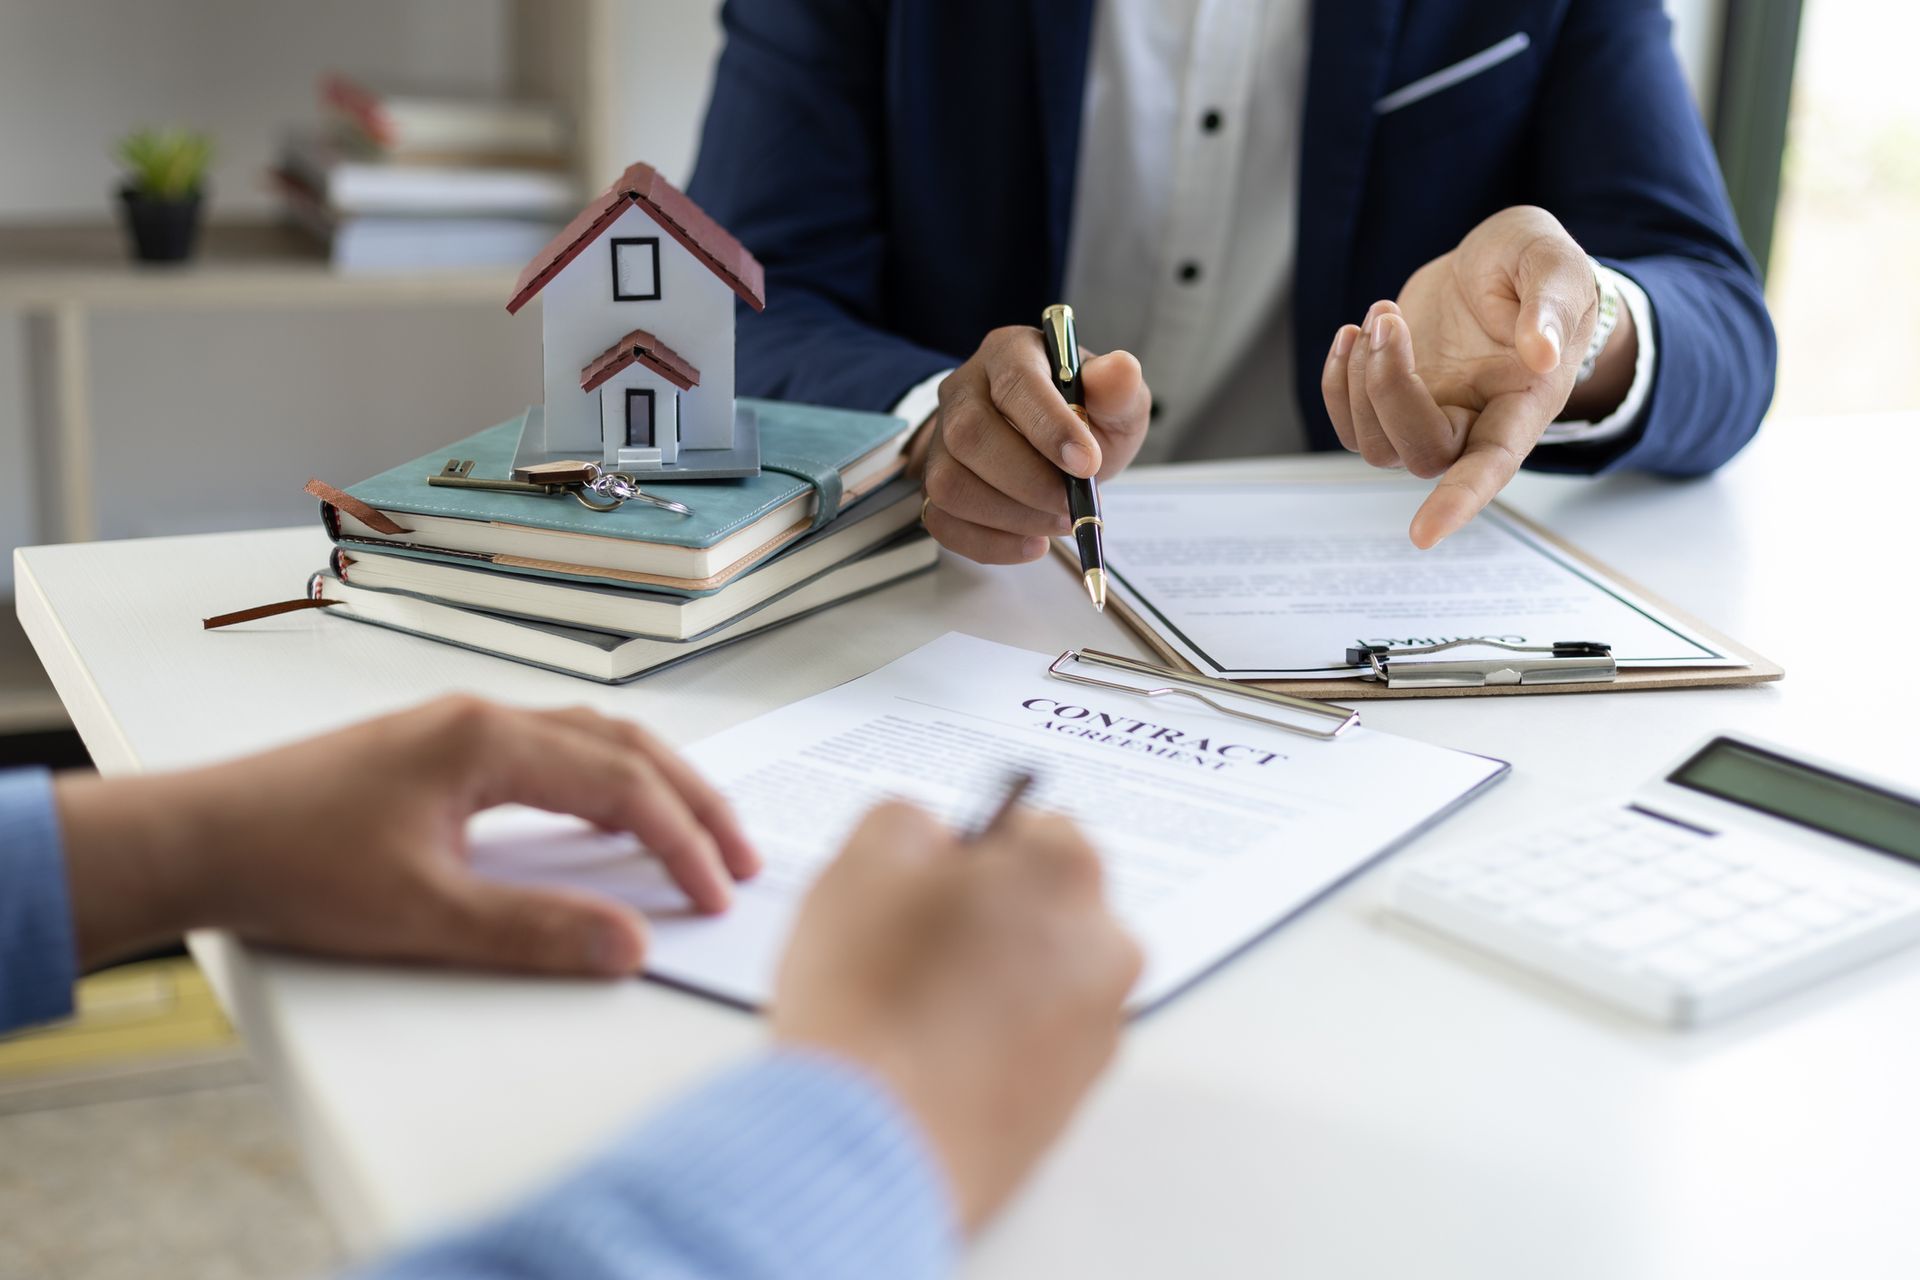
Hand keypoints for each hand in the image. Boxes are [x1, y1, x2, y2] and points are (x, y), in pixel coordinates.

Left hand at [53, 697, 758, 974]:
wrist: (198, 838)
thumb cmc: (292, 864)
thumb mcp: (423, 914)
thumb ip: (535, 930)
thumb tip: (630, 944)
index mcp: (487, 742)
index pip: (620, 786)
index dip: (680, 843)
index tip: (717, 893)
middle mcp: (483, 719)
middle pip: (623, 745)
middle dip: (692, 801)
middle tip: (742, 857)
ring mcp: (461, 728)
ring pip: (592, 739)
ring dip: (653, 785)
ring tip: (698, 833)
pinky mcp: (440, 749)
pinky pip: (554, 749)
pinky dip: (607, 780)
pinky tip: (610, 813)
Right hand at [773, 801, 1141, 1229]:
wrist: (870, 1142)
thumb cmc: (869, 1001)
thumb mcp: (861, 862)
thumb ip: (908, 821)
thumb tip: (928, 839)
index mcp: (1066, 874)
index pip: (1032, 828)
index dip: (969, 850)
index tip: (927, 878)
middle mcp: (1105, 950)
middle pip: (1047, 907)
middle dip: (991, 915)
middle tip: (912, 943)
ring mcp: (1098, 1033)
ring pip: (1042, 978)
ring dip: (993, 981)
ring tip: (913, 1009)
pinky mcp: (1072, 1102)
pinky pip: (1035, 1046)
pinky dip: (994, 1043)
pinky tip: (929, 1056)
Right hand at [913, 326, 1151, 563]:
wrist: (1050, 448)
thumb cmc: (1082, 419)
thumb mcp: (1114, 401)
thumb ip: (1119, 390)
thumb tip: (1120, 369)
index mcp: (1009, 353)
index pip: (1016, 382)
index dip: (1049, 426)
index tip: (1086, 464)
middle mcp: (964, 390)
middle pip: (970, 435)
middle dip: (1029, 482)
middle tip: (1073, 504)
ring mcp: (941, 440)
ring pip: (950, 483)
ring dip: (1011, 516)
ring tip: (1058, 522)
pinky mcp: (933, 485)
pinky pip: (941, 521)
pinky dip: (991, 543)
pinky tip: (1032, 543)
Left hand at [1322, 205, 1632, 547]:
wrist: (1495, 259)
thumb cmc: (1532, 265)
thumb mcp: (1553, 261)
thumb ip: (1552, 306)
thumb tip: (1543, 353)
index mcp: (1526, 403)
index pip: (1491, 467)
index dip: (1459, 502)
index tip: (1423, 534)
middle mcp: (1476, 423)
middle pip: (1420, 453)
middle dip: (1388, 388)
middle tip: (1388, 318)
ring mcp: (1431, 416)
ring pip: (1376, 444)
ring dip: (1360, 381)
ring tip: (1381, 316)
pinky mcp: (1393, 403)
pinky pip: (1349, 424)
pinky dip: (1337, 383)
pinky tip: (1351, 335)